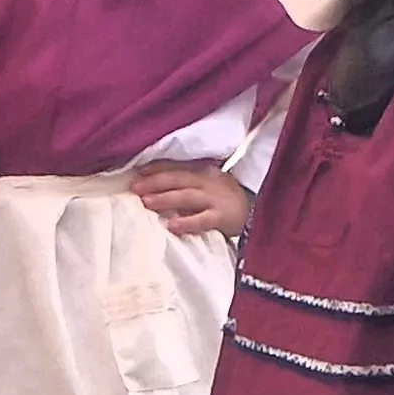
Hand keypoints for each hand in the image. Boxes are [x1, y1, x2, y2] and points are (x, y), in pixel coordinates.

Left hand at [132, 162, 252, 237]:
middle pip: (177, 179)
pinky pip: (203, 219)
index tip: (137, 173)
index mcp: (202, 172)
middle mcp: (207, 182)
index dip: (155, 169)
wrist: (259, 211)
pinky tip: (172, 226)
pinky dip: (187, 222)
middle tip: (134, 187)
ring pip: (186, 196)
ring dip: (165, 198)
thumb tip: (153, 188)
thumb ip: (186, 185)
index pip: (175, 167)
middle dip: (154, 182)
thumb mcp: (207, 185)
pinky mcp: (223, 217)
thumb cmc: (225, 199)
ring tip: (146, 202)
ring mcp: (215, 199)